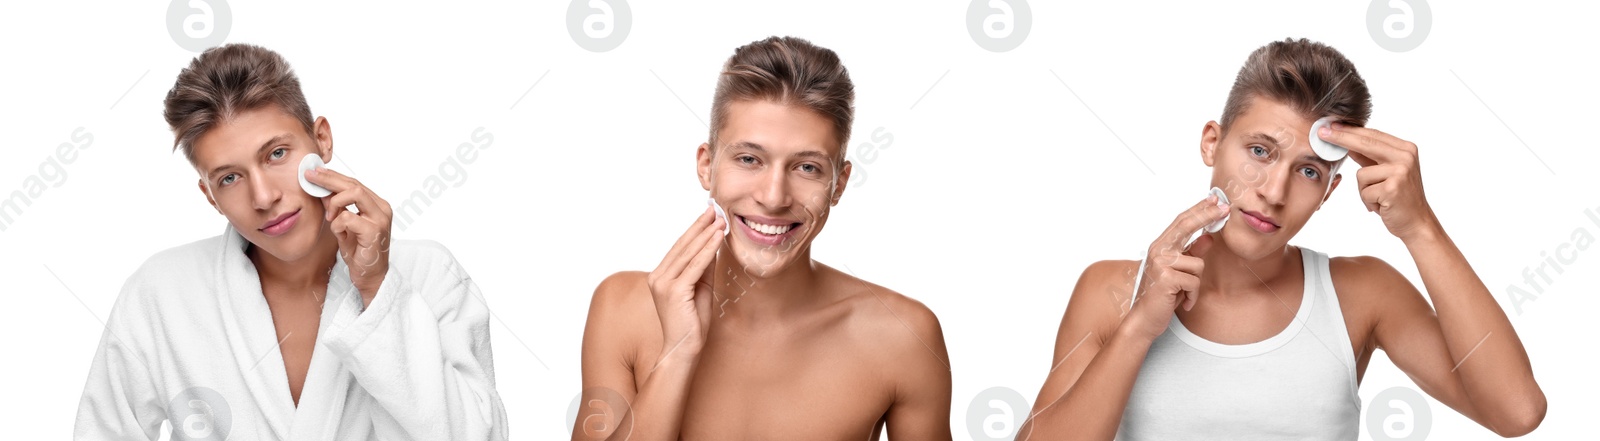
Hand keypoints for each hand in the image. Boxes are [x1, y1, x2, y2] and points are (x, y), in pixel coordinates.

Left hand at [305, 167, 392, 305]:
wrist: (370, 276)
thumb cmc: (359, 252)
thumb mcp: (344, 226)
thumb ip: (337, 208)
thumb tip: (322, 190)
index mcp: (376, 205)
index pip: (354, 183)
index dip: (333, 176)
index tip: (314, 172)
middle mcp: (382, 208)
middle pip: (354, 184)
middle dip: (328, 179)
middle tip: (310, 176)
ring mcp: (380, 219)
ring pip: (354, 193)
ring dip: (334, 202)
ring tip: (328, 214)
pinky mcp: (374, 231)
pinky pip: (348, 217)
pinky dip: (337, 223)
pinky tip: (337, 232)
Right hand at [646, 207, 725, 360]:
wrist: (684, 349)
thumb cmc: (693, 322)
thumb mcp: (701, 288)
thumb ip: (704, 267)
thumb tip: (714, 243)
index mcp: (661, 276)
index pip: (679, 248)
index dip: (694, 230)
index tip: (709, 214)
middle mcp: (658, 277)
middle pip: (682, 246)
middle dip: (700, 226)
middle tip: (715, 209)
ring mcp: (664, 284)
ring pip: (689, 253)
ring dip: (706, 234)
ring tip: (720, 219)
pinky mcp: (674, 291)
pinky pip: (695, 266)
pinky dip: (708, 249)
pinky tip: (717, 237)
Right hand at [1123, 196, 1227, 342]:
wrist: (1144, 319)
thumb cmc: (1161, 296)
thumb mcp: (1179, 272)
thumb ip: (1192, 253)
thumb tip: (1208, 237)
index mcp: (1160, 246)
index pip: (1181, 222)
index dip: (1199, 209)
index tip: (1215, 200)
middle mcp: (1158, 250)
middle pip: (1186, 225)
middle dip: (1207, 215)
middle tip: (1225, 208)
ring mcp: (1160, 263)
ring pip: (1198, 264)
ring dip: (1195, 284)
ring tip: (1183, 293)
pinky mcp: (1166, 278)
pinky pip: (1194, 282)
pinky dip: (1192, 296)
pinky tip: (1182, 302)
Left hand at [1317, 123, 1440, 242]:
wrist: (1417, 222)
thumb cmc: (1399, 198)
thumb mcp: (1387, 172)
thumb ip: (1370, 157)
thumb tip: (1347, 143)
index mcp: (1405, 149)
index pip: (1372, 135)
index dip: (1350, 130)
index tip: (1331, 125)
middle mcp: (1406, 157)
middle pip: (1365, 143)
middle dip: (1341, 138)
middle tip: (1322, 133)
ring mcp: (1401, 172)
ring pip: (1361, 174)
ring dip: (1364, 190)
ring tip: (1379, 198)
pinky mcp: (1392, 189)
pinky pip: (1364, 192)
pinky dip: (1368, 202)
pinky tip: (1382, 206)